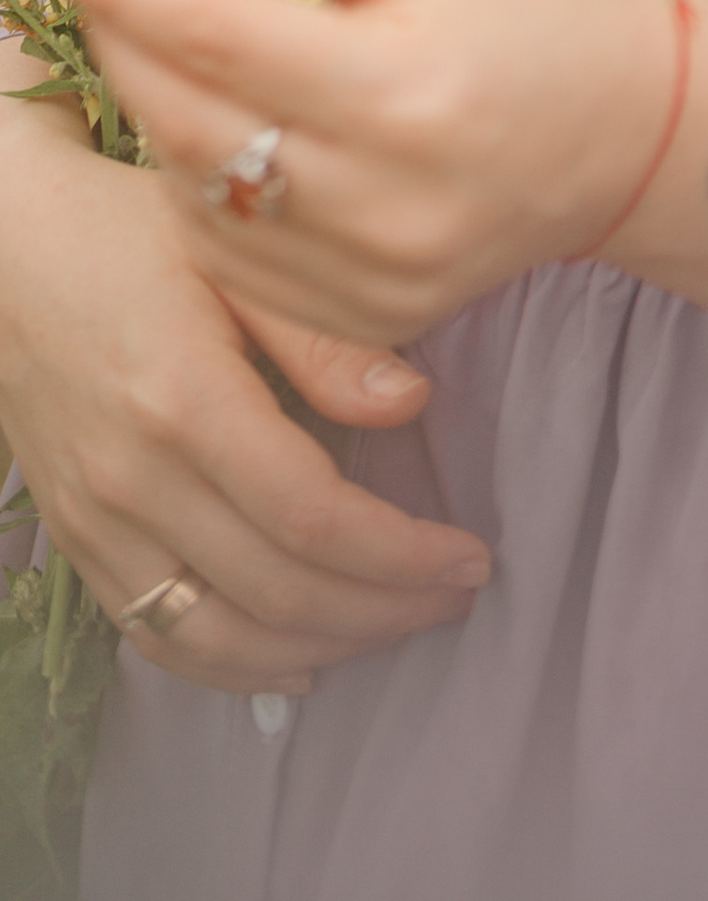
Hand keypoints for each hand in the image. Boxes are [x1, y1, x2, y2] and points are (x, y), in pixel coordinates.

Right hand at [0, 112, 493, 695]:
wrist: (8, 251)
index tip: (469, 558)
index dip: (402, 556)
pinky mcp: (77, 539)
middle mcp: (134, 479)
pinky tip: (298, 658)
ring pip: (217, 638)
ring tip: (395, 626)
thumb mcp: (238, 255)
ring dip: (320, 650)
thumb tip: (413, 405)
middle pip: (276, 592)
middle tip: (455, 597)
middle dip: (383, 610)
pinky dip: (233, 667)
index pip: (313, 519)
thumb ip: (325, 336)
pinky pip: (156, 636)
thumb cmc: (130, 234)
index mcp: (186, 401)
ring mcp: (96, 521)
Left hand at [37, 0, 675, 355]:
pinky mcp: (369, 318)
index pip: (213, 30)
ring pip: (197, 197)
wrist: (637, 130)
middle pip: (188, 120)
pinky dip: (206, 189)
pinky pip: (236, 258)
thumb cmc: (529, 3)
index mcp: (402, 86)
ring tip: (176, 48)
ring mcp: (375, 275)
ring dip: (159, 114)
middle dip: (125, 42)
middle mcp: (384, 198)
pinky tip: (229, 132)